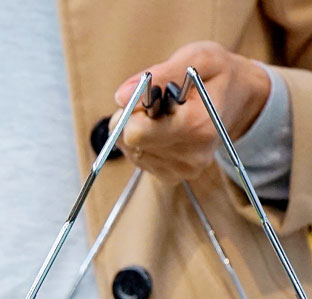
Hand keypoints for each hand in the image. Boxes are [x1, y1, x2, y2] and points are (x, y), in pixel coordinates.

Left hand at [112, 41, 270, 182]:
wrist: (241, 100)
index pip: (136, 131)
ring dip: (139, 128)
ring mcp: (181, 170)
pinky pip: (137, 158)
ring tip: (166, 115)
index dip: (135, 109)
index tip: (153, 95)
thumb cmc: (218, 75)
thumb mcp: (198, 58)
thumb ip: (161, 74)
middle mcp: (191, 155)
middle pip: (129, 142)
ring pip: (130, 149)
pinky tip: (164, 129)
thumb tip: (121, 96)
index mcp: (197, 126)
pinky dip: (143, 141)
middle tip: (159, 103)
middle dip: (134, 118)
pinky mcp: (172, 176)